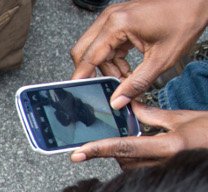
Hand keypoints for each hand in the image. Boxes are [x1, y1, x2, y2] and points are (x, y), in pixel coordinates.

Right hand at [70, 0, 207, 107]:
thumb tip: (118, 100)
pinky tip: (127, 66)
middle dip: (94, 72)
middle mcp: (110, 18)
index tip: (78, 92)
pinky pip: (104, 43)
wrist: (197, 1)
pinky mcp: (118, 19)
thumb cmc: (184, 20)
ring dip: (105, 66)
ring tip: (125, 76)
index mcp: (117, 25)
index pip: (88, 57)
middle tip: (109, 85)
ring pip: (94, 49)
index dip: (82, 77)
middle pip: (83, 52)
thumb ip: (136, 83)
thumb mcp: (161, 60)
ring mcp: (113, 17)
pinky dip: (112, 57)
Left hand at [70, 102, 207, 169]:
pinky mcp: (168, 178)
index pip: (124, 148)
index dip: (98, 150)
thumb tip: (129, 108)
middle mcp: (167, 164)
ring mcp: (168, 174)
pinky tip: (149, 153)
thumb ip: (153, 115)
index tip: (77, 153)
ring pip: (132, 169)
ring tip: (144, 144)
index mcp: (170, 146)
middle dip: (116, 150)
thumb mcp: (184, 119)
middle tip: (117, 139)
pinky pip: (144, 173)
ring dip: (128, 157)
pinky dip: (139, 163)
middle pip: (124, 161)